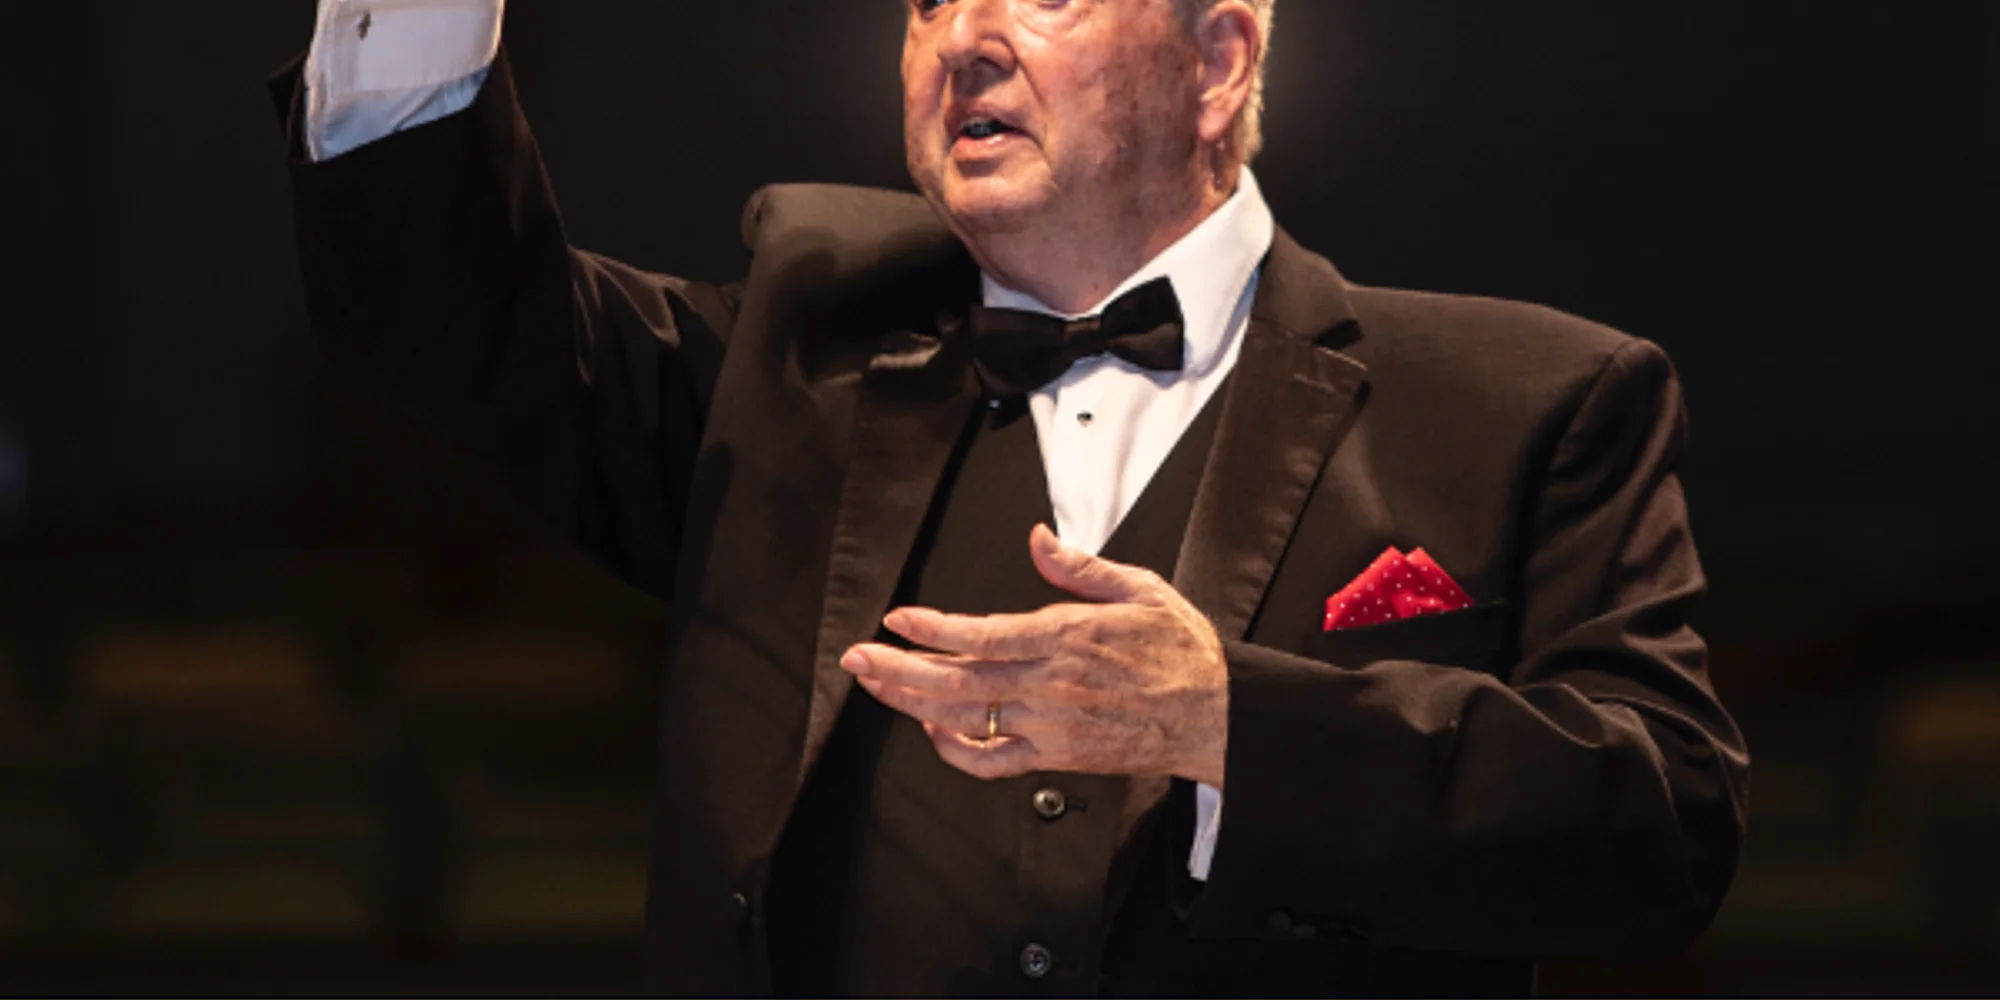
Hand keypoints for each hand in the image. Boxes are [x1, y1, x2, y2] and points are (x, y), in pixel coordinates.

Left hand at [839, 524, 1229, 785]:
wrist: (1216, 716)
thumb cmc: (1182, 654)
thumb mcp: (1139, 588)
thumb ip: (1080, 566)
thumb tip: (1039, 539)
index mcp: (1069, 637)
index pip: (984, 634)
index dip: (933, 629)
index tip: (897, 619)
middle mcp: (1052, 684)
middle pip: (959, 679)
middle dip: (899, 668)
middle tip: (857, 657)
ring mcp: (1050, 725)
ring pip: (965, 718)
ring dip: (912, 702)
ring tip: (876, 685)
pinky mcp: (1056, 756)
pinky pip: (993, 760)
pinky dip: (956, 749)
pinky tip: (933, 729)